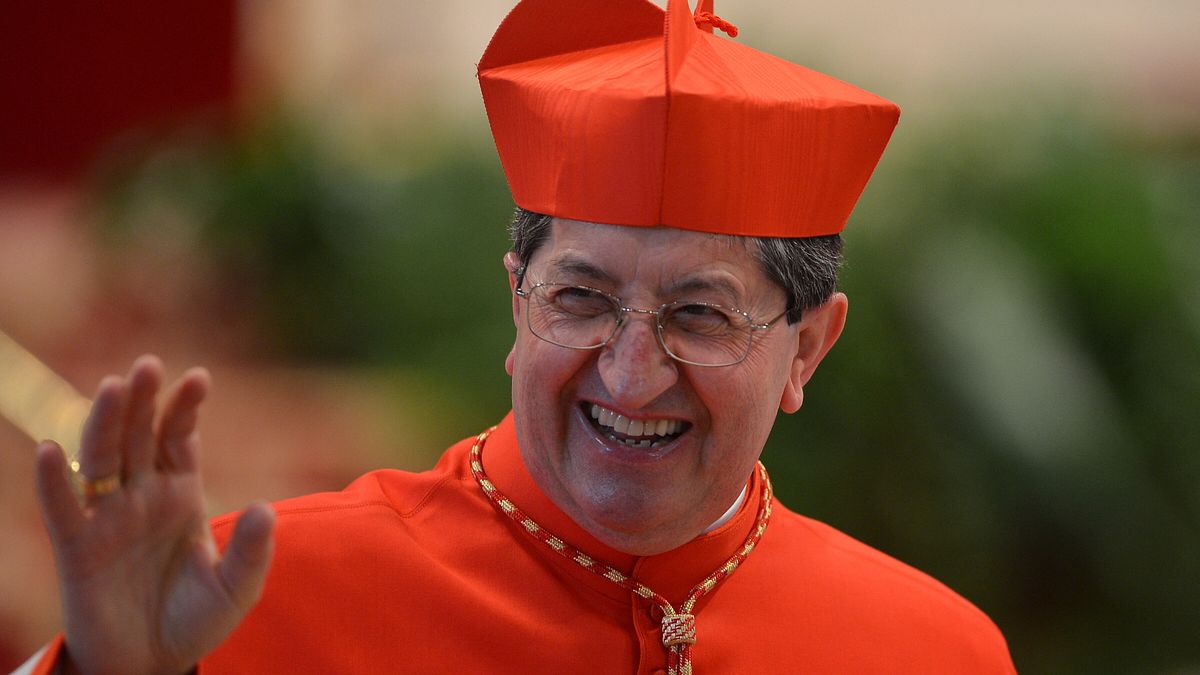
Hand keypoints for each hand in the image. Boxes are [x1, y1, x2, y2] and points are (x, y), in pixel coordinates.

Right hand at [34, 355, 274, 674]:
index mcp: (182, 494)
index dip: (185, 407)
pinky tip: (50, 450)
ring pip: (101, 459)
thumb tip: (265, 508)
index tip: (198, 376)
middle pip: (139, 436)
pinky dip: (53, 481)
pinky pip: (62, 510)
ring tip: (113, 386)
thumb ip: (252, 550)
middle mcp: (143, 496)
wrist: (154, 663)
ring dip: (104, 422)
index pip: (180, 438)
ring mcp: (109, 518)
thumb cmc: (197, 619)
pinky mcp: (78, 549)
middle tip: (148, 364)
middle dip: (143, 400)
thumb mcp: (237, 587)